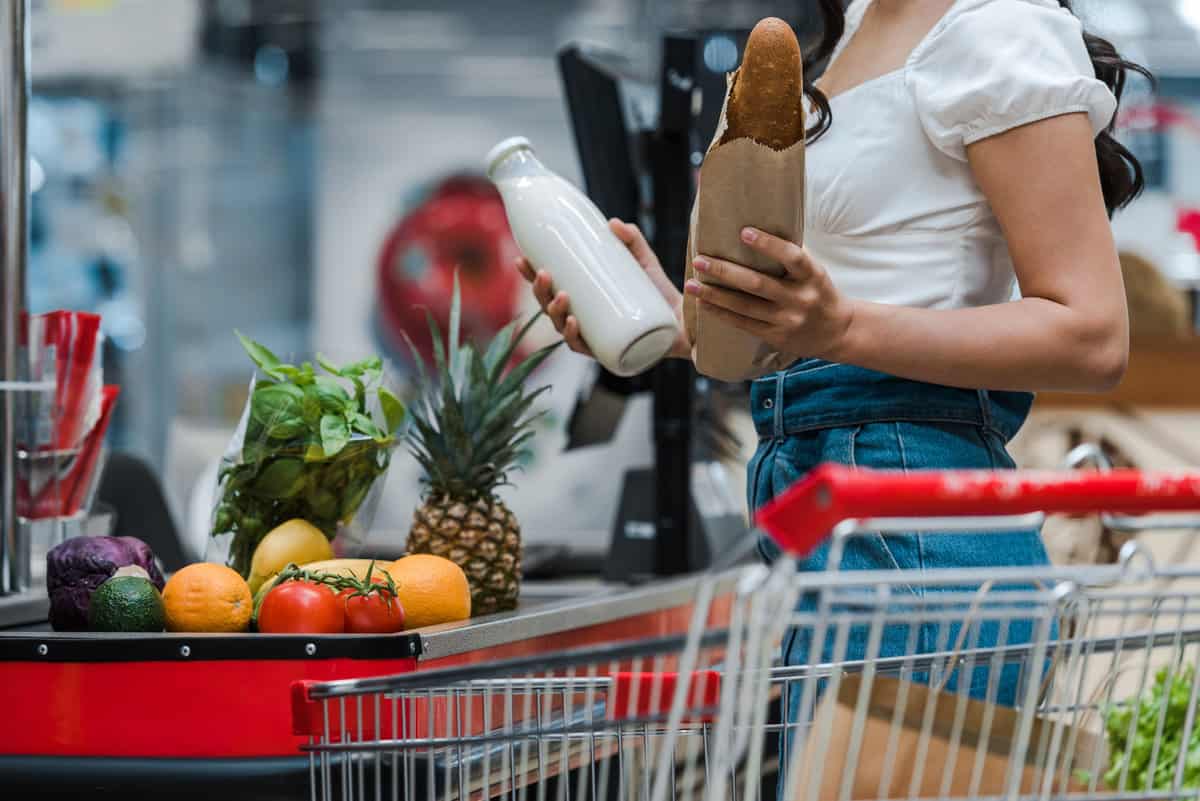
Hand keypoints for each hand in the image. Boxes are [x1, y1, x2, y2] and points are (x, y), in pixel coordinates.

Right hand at [515, 218, 691, 358]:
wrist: (685, 322)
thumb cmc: (658, 293)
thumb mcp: (644, 261)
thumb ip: (632, 239)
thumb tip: (612, 222)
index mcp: (583, 299)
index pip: (550, 288)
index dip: (530, 276)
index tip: (521, 258)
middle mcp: (583, 320)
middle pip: (550, 307)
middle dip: (541, 292)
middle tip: (544, 274)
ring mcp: (594, 337)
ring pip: (562, 328)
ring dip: (555, 312)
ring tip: (562, 296)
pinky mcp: (609, 351)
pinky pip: (584, 348)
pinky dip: (575, 337)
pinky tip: (573, 324)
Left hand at [687, 227, 854, 360]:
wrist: (838, 331)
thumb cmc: (818, 291)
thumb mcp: (814, 272)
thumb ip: (790, 258)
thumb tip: (754, 232)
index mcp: (812, 276)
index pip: (792, 257)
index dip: (769, 244)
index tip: (743, 232)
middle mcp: (800, 298)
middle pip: (757, 284)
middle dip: (725, 272)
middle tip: (699, 260)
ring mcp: (787, 320)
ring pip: (745, 306)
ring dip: (714, 295)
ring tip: (692, 284)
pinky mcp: (776, 335)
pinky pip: (744, 324)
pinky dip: (722, 313)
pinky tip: (704, 304)